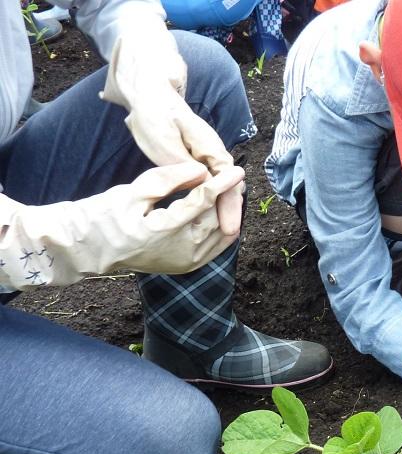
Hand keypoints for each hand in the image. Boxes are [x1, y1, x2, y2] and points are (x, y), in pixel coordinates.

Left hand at [100, 29, 241, 234]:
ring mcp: (209, 157)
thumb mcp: (164, 142)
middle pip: (230, 187)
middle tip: (230, 237)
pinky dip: (215, 200)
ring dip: (224, 208)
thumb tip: (203, 184)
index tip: (230, 228)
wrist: (151, 95)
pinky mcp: (200, 161)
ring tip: (223, 232)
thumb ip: (184, 165)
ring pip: (223, 186)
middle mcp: (215, 153)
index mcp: (210, 148)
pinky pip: (213, 184)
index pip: (227, 182)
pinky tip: (210, 215)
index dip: (230, 206)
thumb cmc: (156, 116)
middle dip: (231, 212)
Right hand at [117, 163, 245, 273]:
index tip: (238, 170)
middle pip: (218, 218)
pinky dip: (224, 228)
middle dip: (226, 197)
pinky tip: (223, 211)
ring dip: (227, 212)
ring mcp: (187, 262)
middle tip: (232, 176)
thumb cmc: (108, 216)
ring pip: (222, 232)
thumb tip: (201, 171)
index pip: (203, 202)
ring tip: (230, 191)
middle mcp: (182, 251)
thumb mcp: (133, 192)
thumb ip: (167, 180)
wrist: (95, 249)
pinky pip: (218, 246)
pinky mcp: (189, 266)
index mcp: (165, 231)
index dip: (222, 184)